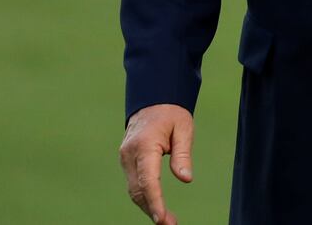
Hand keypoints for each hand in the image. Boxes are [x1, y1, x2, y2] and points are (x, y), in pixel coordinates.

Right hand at [119, 103, 194, 224]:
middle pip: (138, 189)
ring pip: (134, 190)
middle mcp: (130, 153)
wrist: (152, 99)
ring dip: (148, 207)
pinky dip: (144, 197)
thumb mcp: (184, 128)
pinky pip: (134, 184)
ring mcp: (125, 157)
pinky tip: (157, 207)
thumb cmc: (171, 113)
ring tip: (167, 221)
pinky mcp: (127, 161)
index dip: (155, 201)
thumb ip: (183, 154)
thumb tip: (185, 179)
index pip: (147, 179)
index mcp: (144, 145)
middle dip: (152, 210)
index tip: (161, 218)